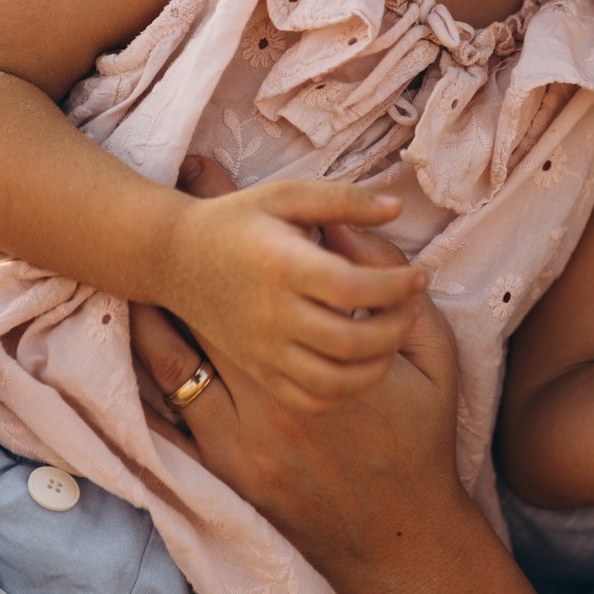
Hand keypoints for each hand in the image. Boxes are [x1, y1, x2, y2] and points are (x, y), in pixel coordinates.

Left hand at [131, 220, 466, 579]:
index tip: (233, 210)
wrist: (399, 534)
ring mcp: (244, 436)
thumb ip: (397, 295)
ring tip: (140, 282)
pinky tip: (148, 345)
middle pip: (212, 314)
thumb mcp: (434, 356)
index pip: (274, 283)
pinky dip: (162, 374)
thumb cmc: (421, 439)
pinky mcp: (228, 467)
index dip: (247, 244)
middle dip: (193, 272)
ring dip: (161, 320)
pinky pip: (177, 411)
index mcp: (329, 357)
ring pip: (181, 362)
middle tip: (174, 236)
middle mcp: (275, 394)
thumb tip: (349, 238)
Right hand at [163, 158, 424, 415]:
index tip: (418, 276)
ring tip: (391, 334)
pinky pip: (311, 396)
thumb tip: (397, 208)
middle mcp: (273, 315)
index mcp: (283, 266)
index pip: (354, 287)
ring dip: (378, 362)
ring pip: (335, 379)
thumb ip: (344, 200)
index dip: (397, 286)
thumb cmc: (239, 221)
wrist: (174, 259)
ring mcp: (263, 351)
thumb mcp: (288, 196)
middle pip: (351, 340)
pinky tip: (361, 361)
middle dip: (396, 326)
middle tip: (410, 307)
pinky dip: (347, 387)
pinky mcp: (260, 371)